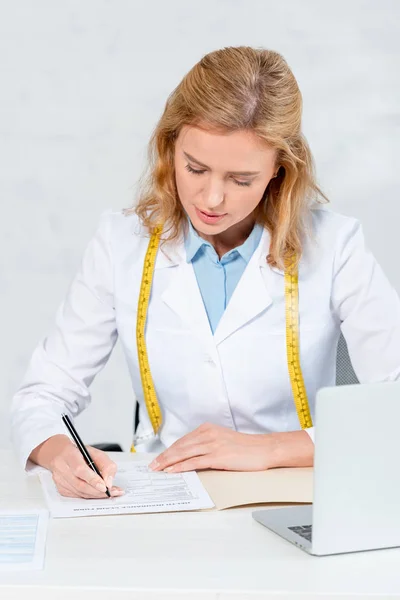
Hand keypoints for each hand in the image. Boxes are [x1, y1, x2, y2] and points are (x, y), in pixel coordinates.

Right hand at [29, 434, 123, 498]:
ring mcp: (59, 479)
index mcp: (69, 454)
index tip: (105, 486)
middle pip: (80, 484)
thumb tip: (108, 482)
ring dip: (95, 495)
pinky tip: (97, 493)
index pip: (80, 469)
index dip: (93, 480)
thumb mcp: (96, 452)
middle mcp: (61, 467)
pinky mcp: (60, 488)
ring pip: (79, 492)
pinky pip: (77, 495)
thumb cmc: (79, 453)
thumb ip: (105, 465)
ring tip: (109, 493)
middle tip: (112, 492)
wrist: (60, 453)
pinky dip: (89, 495)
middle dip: (98, 491)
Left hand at [149, 423, 313, 472]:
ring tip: (158, 469)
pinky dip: (181, 466)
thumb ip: (207, 445)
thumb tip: (190, 457)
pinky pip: (195, 461)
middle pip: (180, 446)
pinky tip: (173, 471)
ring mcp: (213, 444)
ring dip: (168, 462)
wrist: (264, 449)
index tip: (159, 458)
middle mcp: (208, 434)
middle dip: (164, 457)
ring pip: (184, 453)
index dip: (169, 451)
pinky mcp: (218, 456)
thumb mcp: (223, 441)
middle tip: (152, 466)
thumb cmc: (245, 448)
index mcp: (208, 429)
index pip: (183, 441)